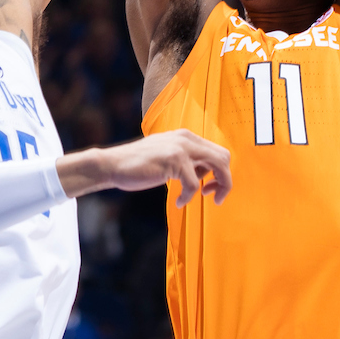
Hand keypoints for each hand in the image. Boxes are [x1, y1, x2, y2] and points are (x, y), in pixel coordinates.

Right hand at [102, 129, 230, 205]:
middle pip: (224, 157)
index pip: (218, 151)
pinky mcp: (173, 160)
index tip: (210, 187)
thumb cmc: (140, 165)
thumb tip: (208, 172)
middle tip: (213, 196)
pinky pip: (194, 184)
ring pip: (217, 166)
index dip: (221, 172)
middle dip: (225, 180)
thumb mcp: (167, 156)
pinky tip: (177, 202)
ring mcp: (181, 147)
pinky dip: (188, 198)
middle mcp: (186, 138)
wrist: (113, 164)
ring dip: (217, 186)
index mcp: (186, 136)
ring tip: (204, 198)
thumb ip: (187, 159)